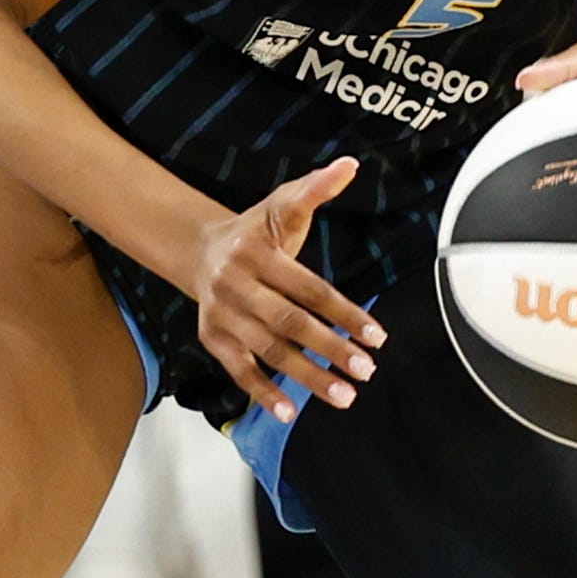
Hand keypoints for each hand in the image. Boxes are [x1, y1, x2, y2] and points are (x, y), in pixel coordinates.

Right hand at [190, 157, 381, 424]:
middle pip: (289, 323)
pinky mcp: (211, 337)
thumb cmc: (255, 230)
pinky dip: (261, 393)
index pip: (310, 288)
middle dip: (329, 348)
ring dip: (305, 376)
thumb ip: (317, 189)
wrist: (199, 249)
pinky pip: (238, 370)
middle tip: (366, 370)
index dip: (344, 312)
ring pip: (267, 350)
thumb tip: (350, 165)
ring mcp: (222, 314)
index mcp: (259, 253)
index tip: (377, 336)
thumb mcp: (283, 205)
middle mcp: (236, 285)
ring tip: (343, 396)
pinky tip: (288, 412)